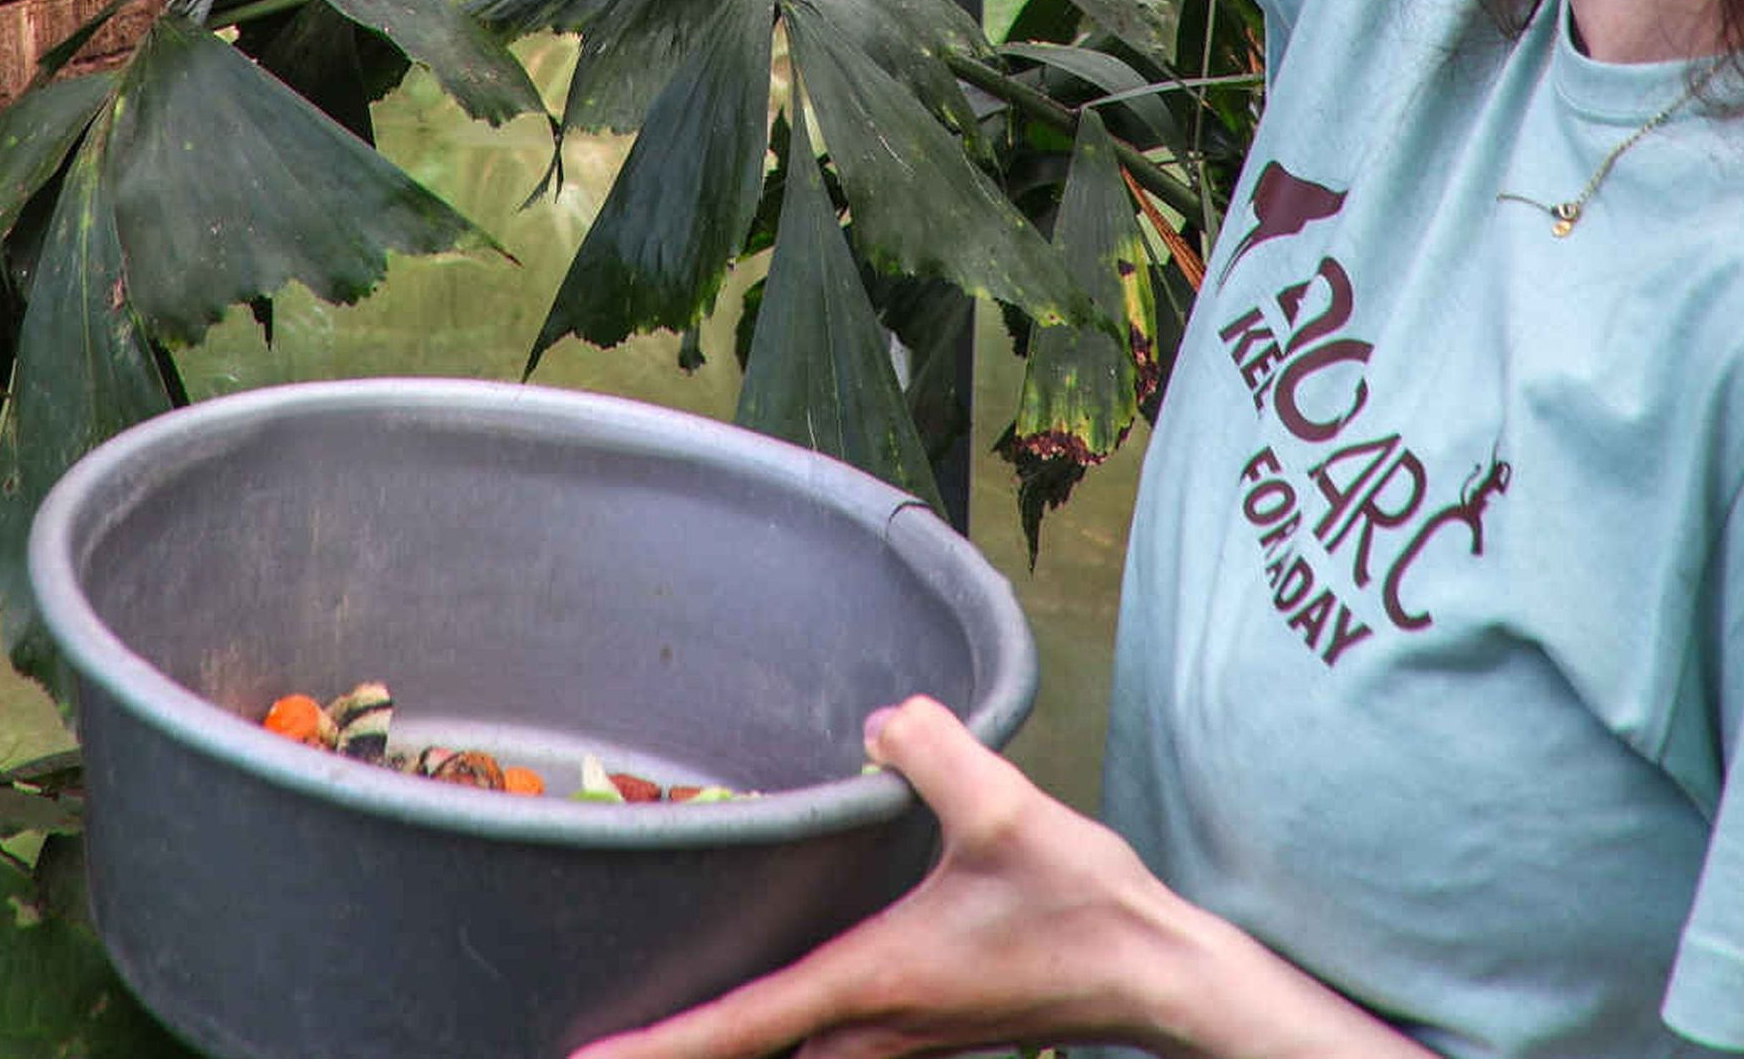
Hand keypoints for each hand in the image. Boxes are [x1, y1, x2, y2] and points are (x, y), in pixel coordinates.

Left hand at [566, 698, 1216, 1058]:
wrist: (1155, 975)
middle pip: (753, 1050)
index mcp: (872, 981)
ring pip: (795, 1050)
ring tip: (673, 1015)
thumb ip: (934, 751)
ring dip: (737, 1037)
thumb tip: (880, 718)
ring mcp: (903, 1037)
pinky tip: (784, 993)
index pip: (742, 1024)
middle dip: (687, 1046)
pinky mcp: (929, 1028)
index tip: (588, 1056)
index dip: (661, 1044)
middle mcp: (874, 1027)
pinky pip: (833, 1039)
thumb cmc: (1083, 907)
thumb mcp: (1008, 810)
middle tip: (606, 1034)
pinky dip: (785, 1026)